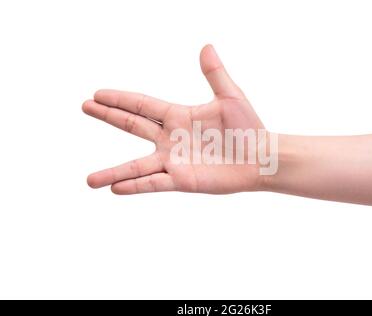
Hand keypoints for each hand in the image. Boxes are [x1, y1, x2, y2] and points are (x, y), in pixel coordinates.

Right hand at [83, 45, 265, 194]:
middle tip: (85, 107)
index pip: (142, 106)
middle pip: (133, 126)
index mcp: (179, 116)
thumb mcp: (230, 96)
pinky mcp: (182, 180)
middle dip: (108, 116)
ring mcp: (174, 161)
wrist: (261, 157)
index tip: (97, 94)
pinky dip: (136, 186)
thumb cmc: (248, 127)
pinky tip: (116, 189)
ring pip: (137, 166)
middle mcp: (171, 139)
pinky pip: (154, 183)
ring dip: (113, 173)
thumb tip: (206, 46)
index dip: (120, 100)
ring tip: (90, 181)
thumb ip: (215, 73)